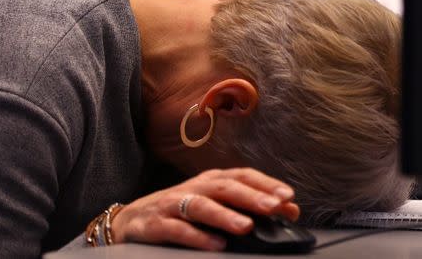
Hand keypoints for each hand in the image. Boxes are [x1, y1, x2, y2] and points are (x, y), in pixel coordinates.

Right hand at [110, 168, 299, 250]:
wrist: (130, 219)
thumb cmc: (180, 211)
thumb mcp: (215, 205)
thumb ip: (251, 206)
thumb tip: (290, 209)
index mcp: (211, 181)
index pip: (242, 175)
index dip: (266, 183)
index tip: (288, 196)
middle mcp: (195, 188)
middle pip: (226, 187)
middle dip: (252, 196)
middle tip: (275, 207)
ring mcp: (174, 204)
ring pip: (202, 206)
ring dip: (225, 216)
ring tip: (246, 227)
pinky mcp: (156, 224)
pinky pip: (177, 230)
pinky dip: (197, 237)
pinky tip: (215, 246)